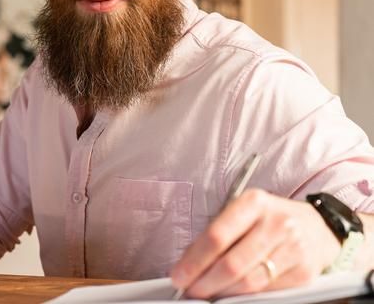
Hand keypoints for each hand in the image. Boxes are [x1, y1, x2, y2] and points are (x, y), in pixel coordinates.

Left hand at [170, 189, 340, 298]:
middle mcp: (276, 223)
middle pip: (232, 263)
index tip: (178, 275)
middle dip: (204, 282)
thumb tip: (188, 262)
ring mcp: (293, 249)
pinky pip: (267, 291)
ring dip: (222, 292)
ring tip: (206, 293)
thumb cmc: (270, 218)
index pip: (217, 236)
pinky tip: (231, 295)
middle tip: (188, 290)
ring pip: (249, 282)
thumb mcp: (244, 213)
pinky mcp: (304, 273)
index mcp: (254, 203)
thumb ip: (219, 233)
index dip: (194, 260)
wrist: (319, 227)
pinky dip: (244, 296)